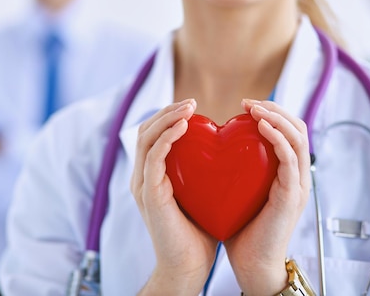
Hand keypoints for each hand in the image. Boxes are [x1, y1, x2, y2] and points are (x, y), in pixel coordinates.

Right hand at [132, 99, 217, 294]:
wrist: (188, 267)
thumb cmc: (199, 233)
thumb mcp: (202, 193)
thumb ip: (204, 173)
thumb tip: (227, 152)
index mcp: (152, 176)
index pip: (153, 135)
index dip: (168, 116)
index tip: (192, 107)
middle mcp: (142, 177)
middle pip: (145, 130)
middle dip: (167, 111)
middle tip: (191, 102)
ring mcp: (142, 184)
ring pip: (146, 138)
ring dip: (166, 118)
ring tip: (188, 108)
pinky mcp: (148, 193)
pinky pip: (153, 157)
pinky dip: (167, 138)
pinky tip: (184, 127)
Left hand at [223, 99, 310, 294]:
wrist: (251, 264)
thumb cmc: (240, 229)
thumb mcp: (236, 189)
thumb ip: (233, 168)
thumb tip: (210, 146)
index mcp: (283, 172)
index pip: (287, 130)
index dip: (270, 111)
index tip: (244, 104)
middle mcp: (295, 175)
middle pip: (297, 127)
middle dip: (274, 108)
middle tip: (248, 102)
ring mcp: (297, 185)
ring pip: (298, 138)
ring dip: (277, 117)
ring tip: (255, 108)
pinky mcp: (292, 196)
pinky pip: (291, 160)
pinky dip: (278, 138)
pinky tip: (261, 127)